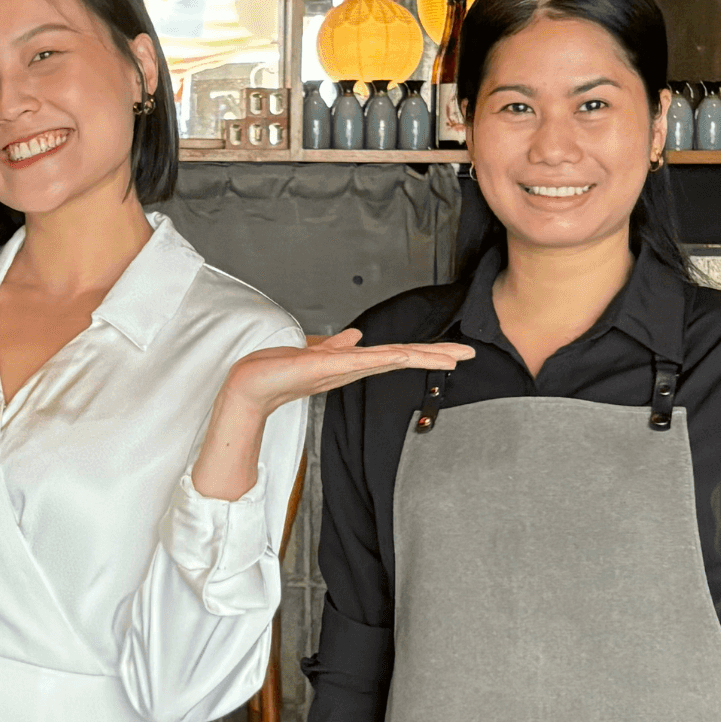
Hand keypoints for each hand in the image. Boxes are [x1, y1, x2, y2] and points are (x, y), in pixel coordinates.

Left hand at [190, 332, 471, 503]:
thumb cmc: (278, 370)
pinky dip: (390, 357)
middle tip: (469, 354)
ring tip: (455, 355)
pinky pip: (367, 361)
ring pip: (393, 360)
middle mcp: (354, 368)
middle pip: (403, 359)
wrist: (250, 385)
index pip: (396, 355)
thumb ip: (336, 345)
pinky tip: (409, 354)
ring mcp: (345, 370)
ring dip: (424, 356)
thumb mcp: (313, 352)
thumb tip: (355, 335)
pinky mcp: (331, 368)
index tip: (452, 351)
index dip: (424, 352)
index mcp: (352, 363)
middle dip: (436, 356)